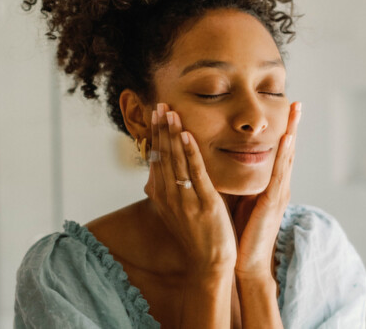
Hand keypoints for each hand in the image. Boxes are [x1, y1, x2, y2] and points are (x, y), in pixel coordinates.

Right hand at [149, 103, 236, 275]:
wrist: (209, 261)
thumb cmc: (195, 234)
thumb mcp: (176, 209)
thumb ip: (169, 187)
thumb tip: (159, 169)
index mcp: (161, 194)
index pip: (156, 158)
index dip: (156, 134)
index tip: (156, 113)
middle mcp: (168, 195)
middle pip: (163, 155)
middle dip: (161, 128)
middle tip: (160, 105)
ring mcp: (185, 198)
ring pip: (176, 160)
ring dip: (173, 134)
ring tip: (171, 112)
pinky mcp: (203, 202)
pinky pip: (195, 173)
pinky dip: (190, 152)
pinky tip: (188, 134)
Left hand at [234, 102, 301, 278]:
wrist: (245, 261)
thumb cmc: (241, 231)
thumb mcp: (241, 199)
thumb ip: (240, 180)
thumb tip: (226, 160)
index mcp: (270, 185)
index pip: (277, 153)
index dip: (282, 131)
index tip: (285, 109)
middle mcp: (278, 186)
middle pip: (287, 150)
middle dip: (292, 126)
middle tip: (297, 102)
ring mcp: (279, 194)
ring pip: (287, 157)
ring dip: (291, 132)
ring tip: (295, 111)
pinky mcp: (273, 203)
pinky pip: (279, 175)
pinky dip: (284, 155)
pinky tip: (286, 139)